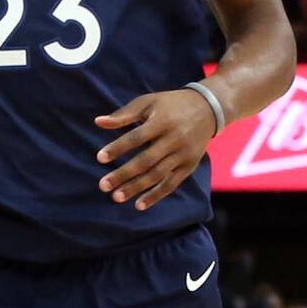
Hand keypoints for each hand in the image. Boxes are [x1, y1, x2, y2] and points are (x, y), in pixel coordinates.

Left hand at [95, 89, 216, 209]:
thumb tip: (98, 122)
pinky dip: (155, 195)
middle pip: (146, 160)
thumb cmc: (170, 104)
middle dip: (123, 174)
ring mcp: (184, 154)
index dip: (118, 148)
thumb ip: (123, 114)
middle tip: (103, 185)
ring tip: (116, 197)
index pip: (137, 137)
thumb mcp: (148, 102)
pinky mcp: (189, 166)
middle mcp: (175, 139)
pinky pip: (171, 184)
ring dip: (136, 188)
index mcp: (162, 121)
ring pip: (157, 175)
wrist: (208, 109)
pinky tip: (139, 205)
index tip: (100, 158)